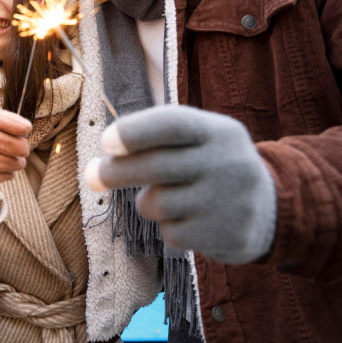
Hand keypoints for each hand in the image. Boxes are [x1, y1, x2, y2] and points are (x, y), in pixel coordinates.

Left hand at [85, 105, 275, 263]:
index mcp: (220, 131)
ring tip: (166, 198)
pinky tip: (188, 220)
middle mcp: (229, 163)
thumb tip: (105, 156)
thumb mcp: (198, 139)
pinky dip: (168, 227)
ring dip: (147, 202)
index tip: (106, 142)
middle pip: (157, 166)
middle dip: (116, 171)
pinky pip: (171, 233)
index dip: (135, 132)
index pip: (173, 124)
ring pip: (158, 203)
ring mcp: (230, 202)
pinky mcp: (227, 235)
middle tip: (91, 174)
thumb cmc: (210, 165)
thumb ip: (155, 139)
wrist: (269, 208)